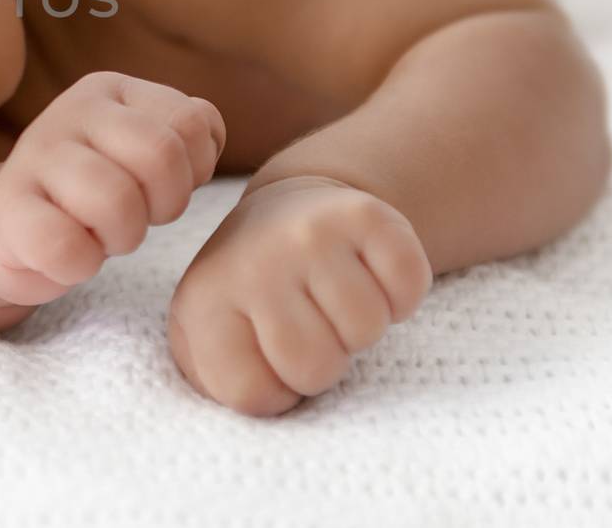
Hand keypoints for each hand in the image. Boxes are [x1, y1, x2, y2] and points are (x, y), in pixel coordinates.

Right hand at [0, 71, 225, 307]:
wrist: (11, 230)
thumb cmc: (95, 193)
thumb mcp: (144, 152)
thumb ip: (184, 134)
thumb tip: (208, 135)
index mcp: (110, 89)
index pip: (191, 121)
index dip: (193, 171)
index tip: (162, 188)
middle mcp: (69, 111)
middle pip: (161, 155)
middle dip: (165, 204)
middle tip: (138, 217)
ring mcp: (32, 157)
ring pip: (117, 201)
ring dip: (123, 236)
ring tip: (102, 234)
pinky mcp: (5, 209)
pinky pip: (66, 247)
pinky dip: (81, 264)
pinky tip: (70, 256)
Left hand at [166, 175, 432, 416]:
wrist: (287, 212)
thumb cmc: (254, 294)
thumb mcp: (211, 337)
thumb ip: (219, 381)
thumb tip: (254, 400)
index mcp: (204, 301)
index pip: (253, 394)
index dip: (274, 388)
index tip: (267, 351)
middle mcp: (252, 263)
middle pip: (316, 367)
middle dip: (323, 361)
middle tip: (310, 323)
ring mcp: (307, 236)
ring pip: (366, 330)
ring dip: (360, 326)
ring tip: (333, 297)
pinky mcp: (362, 216)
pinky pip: (407, 287)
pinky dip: (400, 293)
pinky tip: (368, 275)